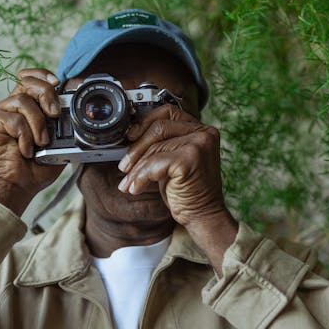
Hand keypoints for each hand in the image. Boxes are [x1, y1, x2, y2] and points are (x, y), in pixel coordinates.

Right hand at [0, 68, 64, 215]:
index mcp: (29, 108)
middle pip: (29, 82)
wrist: (16, 186)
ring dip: (37, 124)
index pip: (33, 79)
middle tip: (54, 115)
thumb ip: (63, 128)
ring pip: (23, 100)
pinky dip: (24, 136)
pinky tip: (25, 150)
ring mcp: (1, 112)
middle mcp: (13, 106)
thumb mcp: (58, 146)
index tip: (57, 82)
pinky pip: (14, 119)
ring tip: (40, 143)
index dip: (44, 75)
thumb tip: (73, 113)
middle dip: (47, 94)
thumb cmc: (34, 170)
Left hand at [117, 104, 237, 272]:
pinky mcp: (190, 159)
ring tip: (128, 183)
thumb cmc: (187, 191)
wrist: (203, 216)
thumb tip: (130, 136)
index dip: (145, 122)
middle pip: (158, 128)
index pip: (167, 112)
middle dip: (136, 148)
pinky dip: (141, 177)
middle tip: (124, 166)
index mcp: (201, 129)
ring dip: (136, 169)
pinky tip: (136, 188)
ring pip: (154, 149)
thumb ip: (161, 145)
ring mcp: (199, 144)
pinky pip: (155, 163)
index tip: (129, 136)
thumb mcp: (172, 162)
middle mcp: (204, 133)